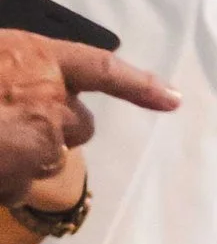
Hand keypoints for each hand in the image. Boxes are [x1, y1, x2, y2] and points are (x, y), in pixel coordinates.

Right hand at [0, 33, 179, 211]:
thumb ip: (14, 67)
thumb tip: (20, 79)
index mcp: (38, 57)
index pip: (102, 68)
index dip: (139, 85)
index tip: (173, 98)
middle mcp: (50, 99)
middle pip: (80, 125)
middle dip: (56, 129)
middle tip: (11, 122)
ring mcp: (40, 141)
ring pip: (47, 158)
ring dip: (23, 156)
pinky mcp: (21, 177)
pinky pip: (19, 186)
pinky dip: (4, 181)